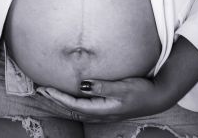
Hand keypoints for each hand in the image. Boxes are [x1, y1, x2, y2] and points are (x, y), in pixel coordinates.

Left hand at [36, 75, 171, 121]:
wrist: (157, 98)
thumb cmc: (142, 91)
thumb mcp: (123, 87)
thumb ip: (103, 86)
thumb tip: (83, 84)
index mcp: (102, 109)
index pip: (74, 105)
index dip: (58, 97)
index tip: (45, 88)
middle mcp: (100, 113)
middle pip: (71, 109)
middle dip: (55, 100)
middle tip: (39, 89)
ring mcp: (104, 112)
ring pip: (76, 109)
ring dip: (61, 101)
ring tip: (48, 93)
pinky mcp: (107, 107)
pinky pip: (83, 106)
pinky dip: (72, 102)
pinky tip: (69, 97)